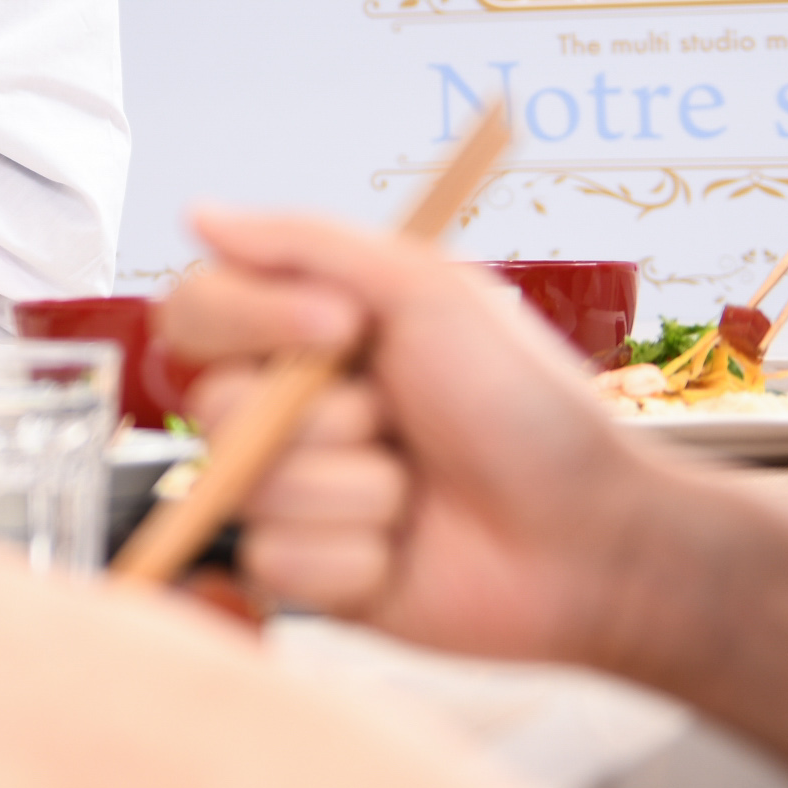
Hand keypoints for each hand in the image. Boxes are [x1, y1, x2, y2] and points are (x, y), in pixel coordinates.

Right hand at [162, 204, 673, 671]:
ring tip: (417, 494)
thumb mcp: (428, 293)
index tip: (342, 327)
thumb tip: (198, 212)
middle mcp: (284, 414)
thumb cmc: (524, 406)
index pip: (196, 311)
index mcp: (303, 338)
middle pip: (213, 405)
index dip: (248, 318)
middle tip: (399, 422)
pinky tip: (406, 551)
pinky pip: (276, 560)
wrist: (591, 537)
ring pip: (251, 487)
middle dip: (324, 417)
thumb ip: (309, 243)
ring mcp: (290, 495)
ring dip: (355, 488)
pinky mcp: (305, 575)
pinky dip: (354, 555)